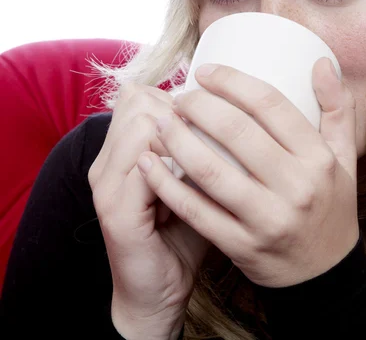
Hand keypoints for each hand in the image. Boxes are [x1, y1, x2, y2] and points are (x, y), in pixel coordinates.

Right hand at [88, 83, 211, 339]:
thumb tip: (238, 109)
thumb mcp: (196, 180)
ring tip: (208, 151)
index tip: (212, 116)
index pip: (140, 94)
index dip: (179, 97)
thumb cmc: (185, 230)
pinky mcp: (116, 210)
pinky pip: (145, 165)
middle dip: (182, 110)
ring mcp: (107, 184)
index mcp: (122, 150)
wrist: (159, 290)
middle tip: (212, 133)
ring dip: (181, 132)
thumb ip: (203, 146)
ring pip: (141, 124)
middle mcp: (108, 160)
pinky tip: (202, 175)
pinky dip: (177, 162)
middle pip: (139, 101)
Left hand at [136, 57, 359, 287]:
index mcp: (319, 158)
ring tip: (160, 122)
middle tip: (180, 96)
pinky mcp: (242, 246)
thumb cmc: (330, 204)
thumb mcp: (345, 156)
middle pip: (237, 133)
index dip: (233, 82)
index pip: (272, 105)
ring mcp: (267, 220)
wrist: (324, 275)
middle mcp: (296, 187)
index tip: (206, 72)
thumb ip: (338, 108)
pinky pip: (197, 212)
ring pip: (212, 171)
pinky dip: (168, 186)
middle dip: (199, 107)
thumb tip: (323, 61)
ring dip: (177, 141)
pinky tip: (147, 164)